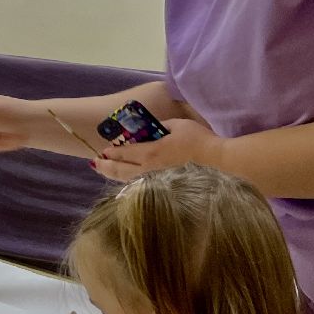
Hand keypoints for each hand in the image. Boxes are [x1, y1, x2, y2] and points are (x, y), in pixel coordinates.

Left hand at [94, 118, 223, 182]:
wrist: (217, 163)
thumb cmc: (198, 141)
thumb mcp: (177, 125)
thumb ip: (160, 126)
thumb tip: (150, 128)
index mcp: (150, 152)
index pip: (123, 153)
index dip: (111, 152)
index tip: (103, 151)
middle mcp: (149, 169)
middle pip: (120, 171)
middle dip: (105, 167)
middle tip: (95, 163)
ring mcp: (156, 181)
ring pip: (129, 181)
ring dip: (114, 176)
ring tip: (105, 172)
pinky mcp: (164, 188)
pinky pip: (140, 186)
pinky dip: (129, 183)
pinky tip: (127, 181)